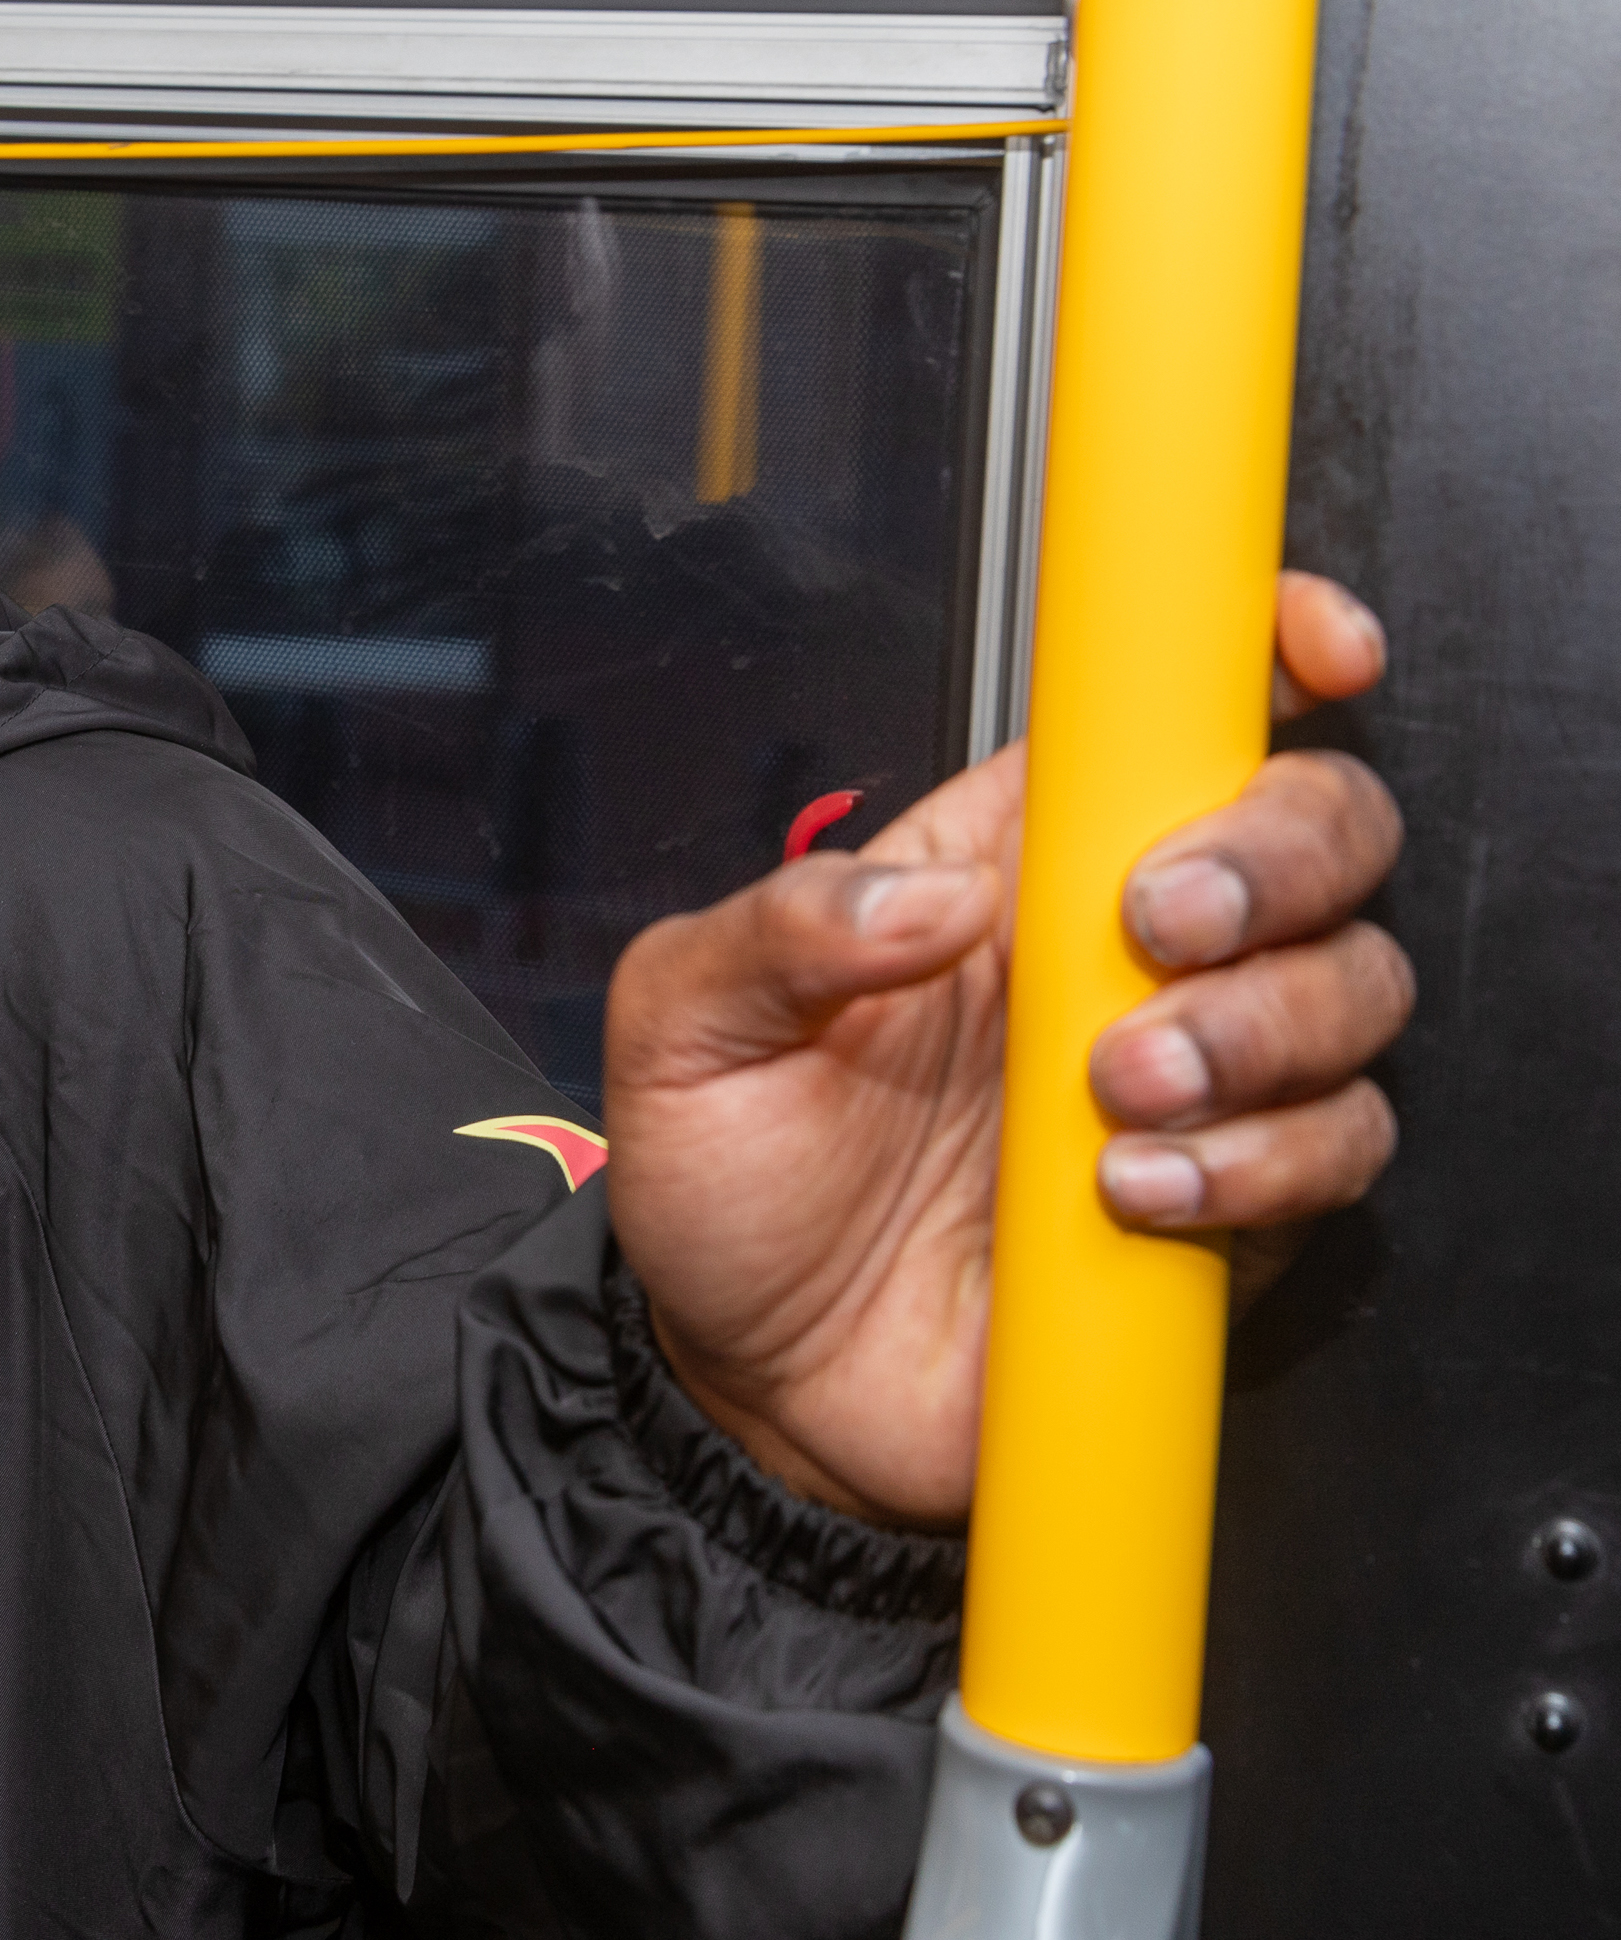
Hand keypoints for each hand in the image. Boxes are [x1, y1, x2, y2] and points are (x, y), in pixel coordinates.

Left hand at [602, 572, 1411, 1529]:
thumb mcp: (679, 1024)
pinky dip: (1264, 1162)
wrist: (755, 1380)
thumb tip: (929, 895)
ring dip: (1263, 1027)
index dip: (1261, 653)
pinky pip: (1338, 1148)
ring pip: (1353, 986)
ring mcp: (1189, 1073)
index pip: (1160, 720)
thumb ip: (779, 929)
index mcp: (997, 862)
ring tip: (1117, 1092)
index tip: (1302, 651)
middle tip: (1158, 929)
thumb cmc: (724, 1178)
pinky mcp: (1231, 1201)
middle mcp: (1113, 950)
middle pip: (1313, 830)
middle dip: (1277, 857)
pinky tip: (1135, 1193)